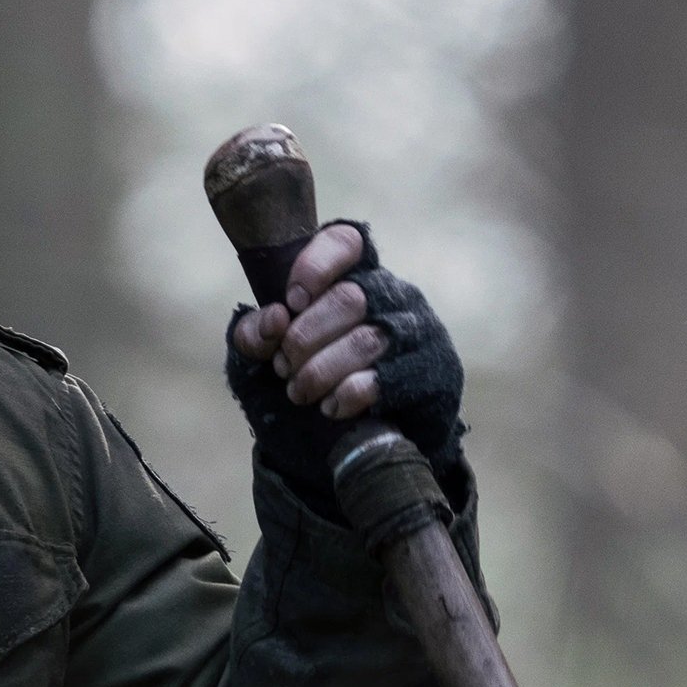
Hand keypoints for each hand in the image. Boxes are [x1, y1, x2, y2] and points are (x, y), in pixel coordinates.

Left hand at [223, 222, 468, 513]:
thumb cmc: (320, 384)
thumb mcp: (273, 357)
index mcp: (357, 276)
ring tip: (299, 392)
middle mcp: (394, 295)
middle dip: (304, 337)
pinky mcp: (431, 371)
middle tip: (284, 366)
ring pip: (366, 339)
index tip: (291, 301)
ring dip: (320, 370)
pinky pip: (385, 377)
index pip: (345, 243)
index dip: (315, 265)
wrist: (372, 443)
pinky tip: (331, 407)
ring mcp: (418, 332)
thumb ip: (255, 335)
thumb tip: (271, 321)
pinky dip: (348, 394)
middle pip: (349, 297)